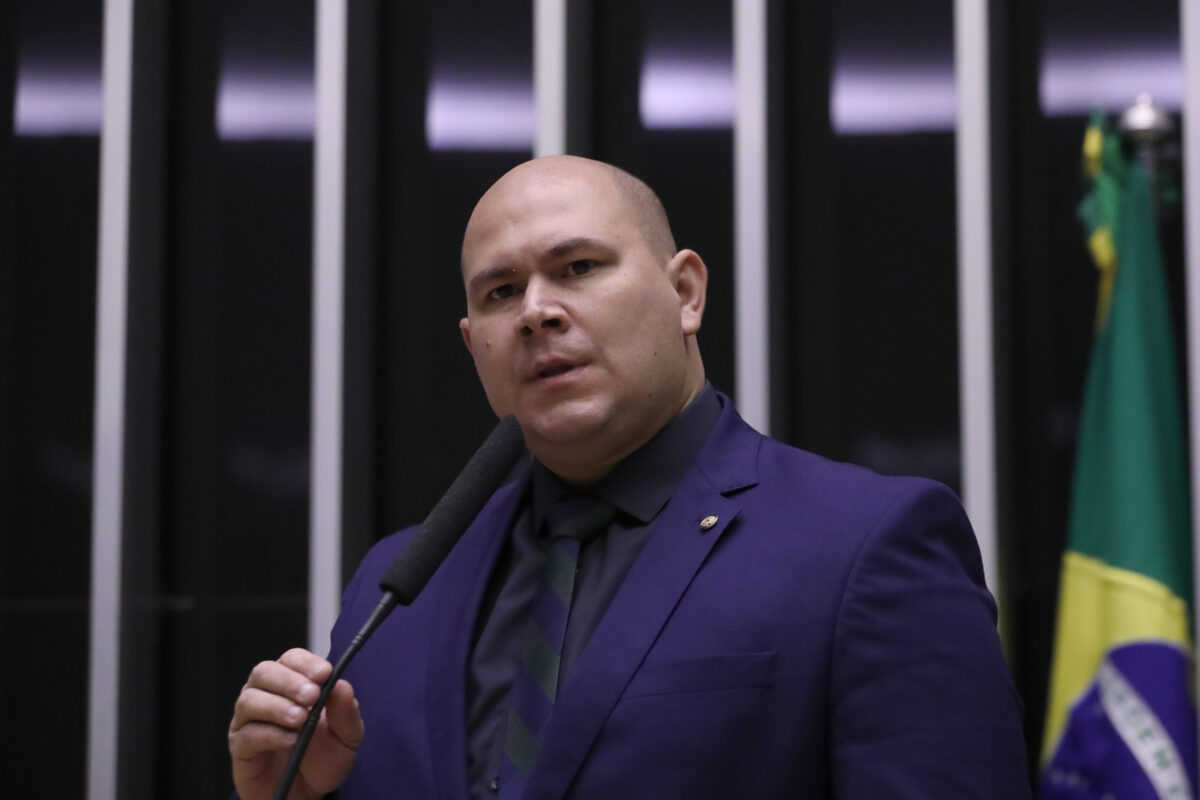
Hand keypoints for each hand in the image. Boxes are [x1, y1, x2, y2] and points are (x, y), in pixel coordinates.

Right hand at [229, 648, 363, 799]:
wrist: (309, 794)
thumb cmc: (323, 757)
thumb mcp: (347, 735)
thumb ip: (346, 711)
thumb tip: (342, 684)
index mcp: (292, 685)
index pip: (291, 659)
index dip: (306, 663)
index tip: (324, 674)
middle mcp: (266, 696)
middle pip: (264, 672)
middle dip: (289, 681)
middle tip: (311, 696)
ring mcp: (249, 721)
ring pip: (249, 699)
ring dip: (277, 706)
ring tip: (300, 720)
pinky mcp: (241, 748)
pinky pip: (247, 734)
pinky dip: (270, 734)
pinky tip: (290, 741)